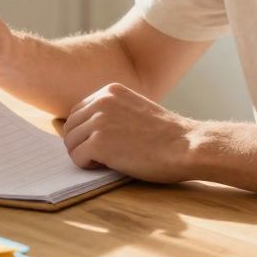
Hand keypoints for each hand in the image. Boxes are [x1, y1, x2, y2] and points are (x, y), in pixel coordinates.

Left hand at [61, 83, 200, 182]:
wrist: (186, 146)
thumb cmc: (167, 135)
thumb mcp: (135, 109)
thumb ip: (112, 112)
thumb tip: (87, 128)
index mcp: (110, 91)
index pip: (78, 111)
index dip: (85, 131)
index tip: (101, 143)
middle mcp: (101, 101)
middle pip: (70, 127)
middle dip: (81, 143)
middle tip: (101, 156)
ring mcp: (99, 121)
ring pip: (70, 142)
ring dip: (84, 155)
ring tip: (106, 161)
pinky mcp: (99, 143)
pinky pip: (77, 158)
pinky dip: (87, 166)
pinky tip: (107, 166)